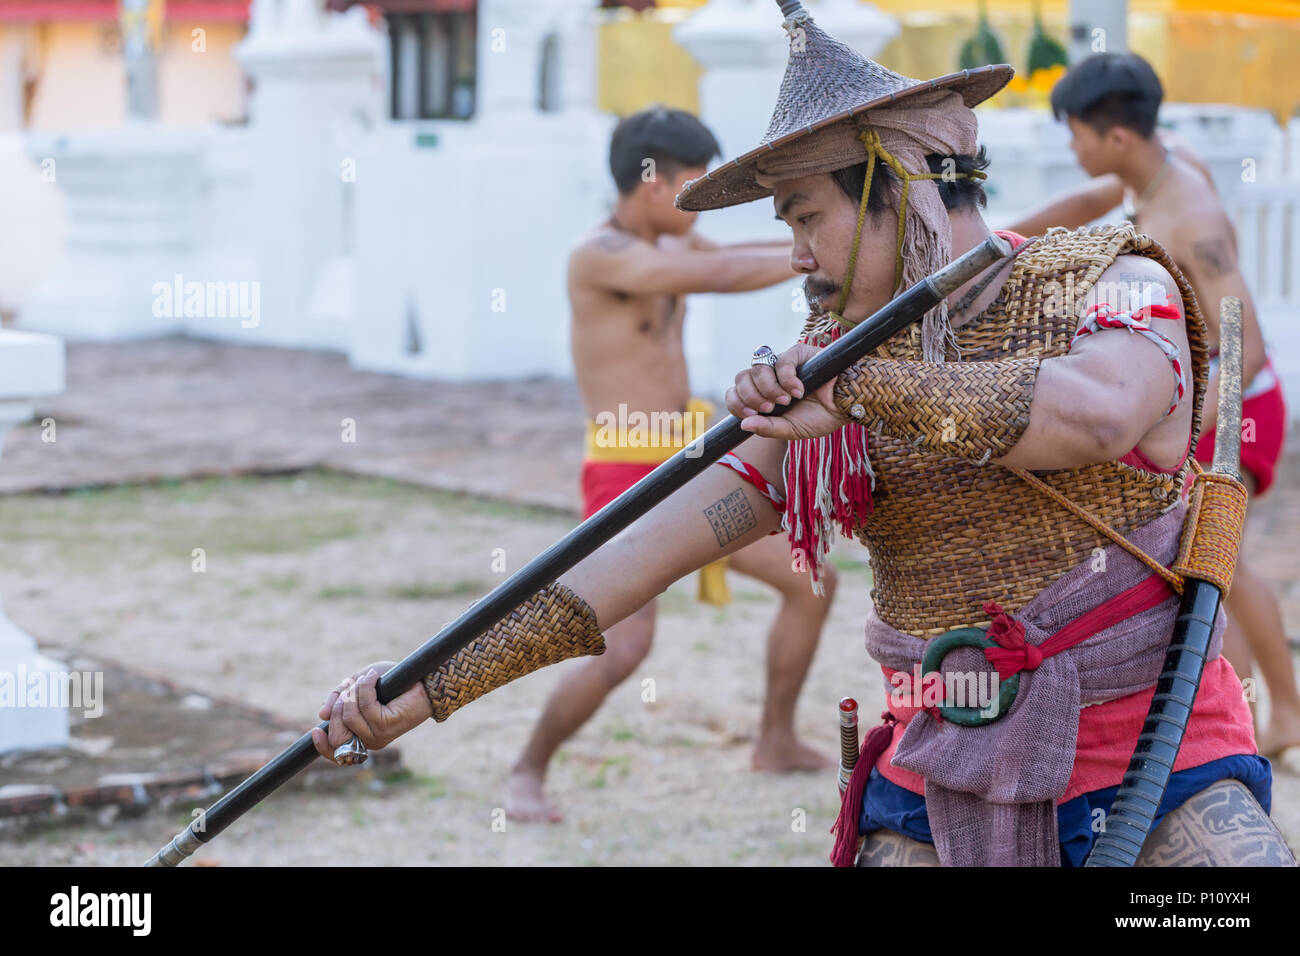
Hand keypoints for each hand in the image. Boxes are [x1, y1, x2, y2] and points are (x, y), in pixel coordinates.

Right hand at [310, 661, 432, 760]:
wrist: (422, 680)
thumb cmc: (391, 682)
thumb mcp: (356, 686)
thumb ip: (338, 698)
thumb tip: (321, 714)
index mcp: (361, 736)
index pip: (336, 753)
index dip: (323, 745)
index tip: (315, 730)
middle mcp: (369, 740)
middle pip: (337, 733)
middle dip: (337, 707)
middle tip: (349, 689)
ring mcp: (379, 735)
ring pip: (349, 716)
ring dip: (353, 692)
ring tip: (367, 679)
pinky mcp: (388, 725)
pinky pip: (365, 705)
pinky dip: (366, 687)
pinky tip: (374, 677)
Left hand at [726, 343, 849, 440]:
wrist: (847, 405)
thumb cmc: (821, 417)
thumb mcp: (791, 429)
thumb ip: (767, 428)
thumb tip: (743, 425)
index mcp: (763, 395)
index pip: (735, 392)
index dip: (736, 402)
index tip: (750, 414)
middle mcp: (769, 378)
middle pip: (741, 378)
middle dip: (751, 397)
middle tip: (770, 408)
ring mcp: (781, 364)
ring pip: (757, 368)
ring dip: (768, 389)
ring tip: (787, 400)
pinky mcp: (797, 353)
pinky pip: (781, 361)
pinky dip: (787, 379)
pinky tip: (799, 390)